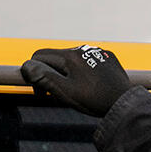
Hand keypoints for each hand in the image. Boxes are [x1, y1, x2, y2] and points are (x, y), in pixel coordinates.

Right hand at [20, 45, 134, 117]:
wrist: (124, 102)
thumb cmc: (93, 99)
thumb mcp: (65, 92)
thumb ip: (44, 78)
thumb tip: (27, 66)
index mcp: (69, 56)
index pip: (39, 55)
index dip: (33, 72)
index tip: (39, 91)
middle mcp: (81, 49)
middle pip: (54, 58)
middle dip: (49, 74)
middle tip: (53, 96)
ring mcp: (95, 52)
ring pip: (70, 61)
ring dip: (65, 74)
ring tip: (73, 93)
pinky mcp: (106, 58)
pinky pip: (86, 62)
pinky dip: (81, 73)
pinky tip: (88, 87)